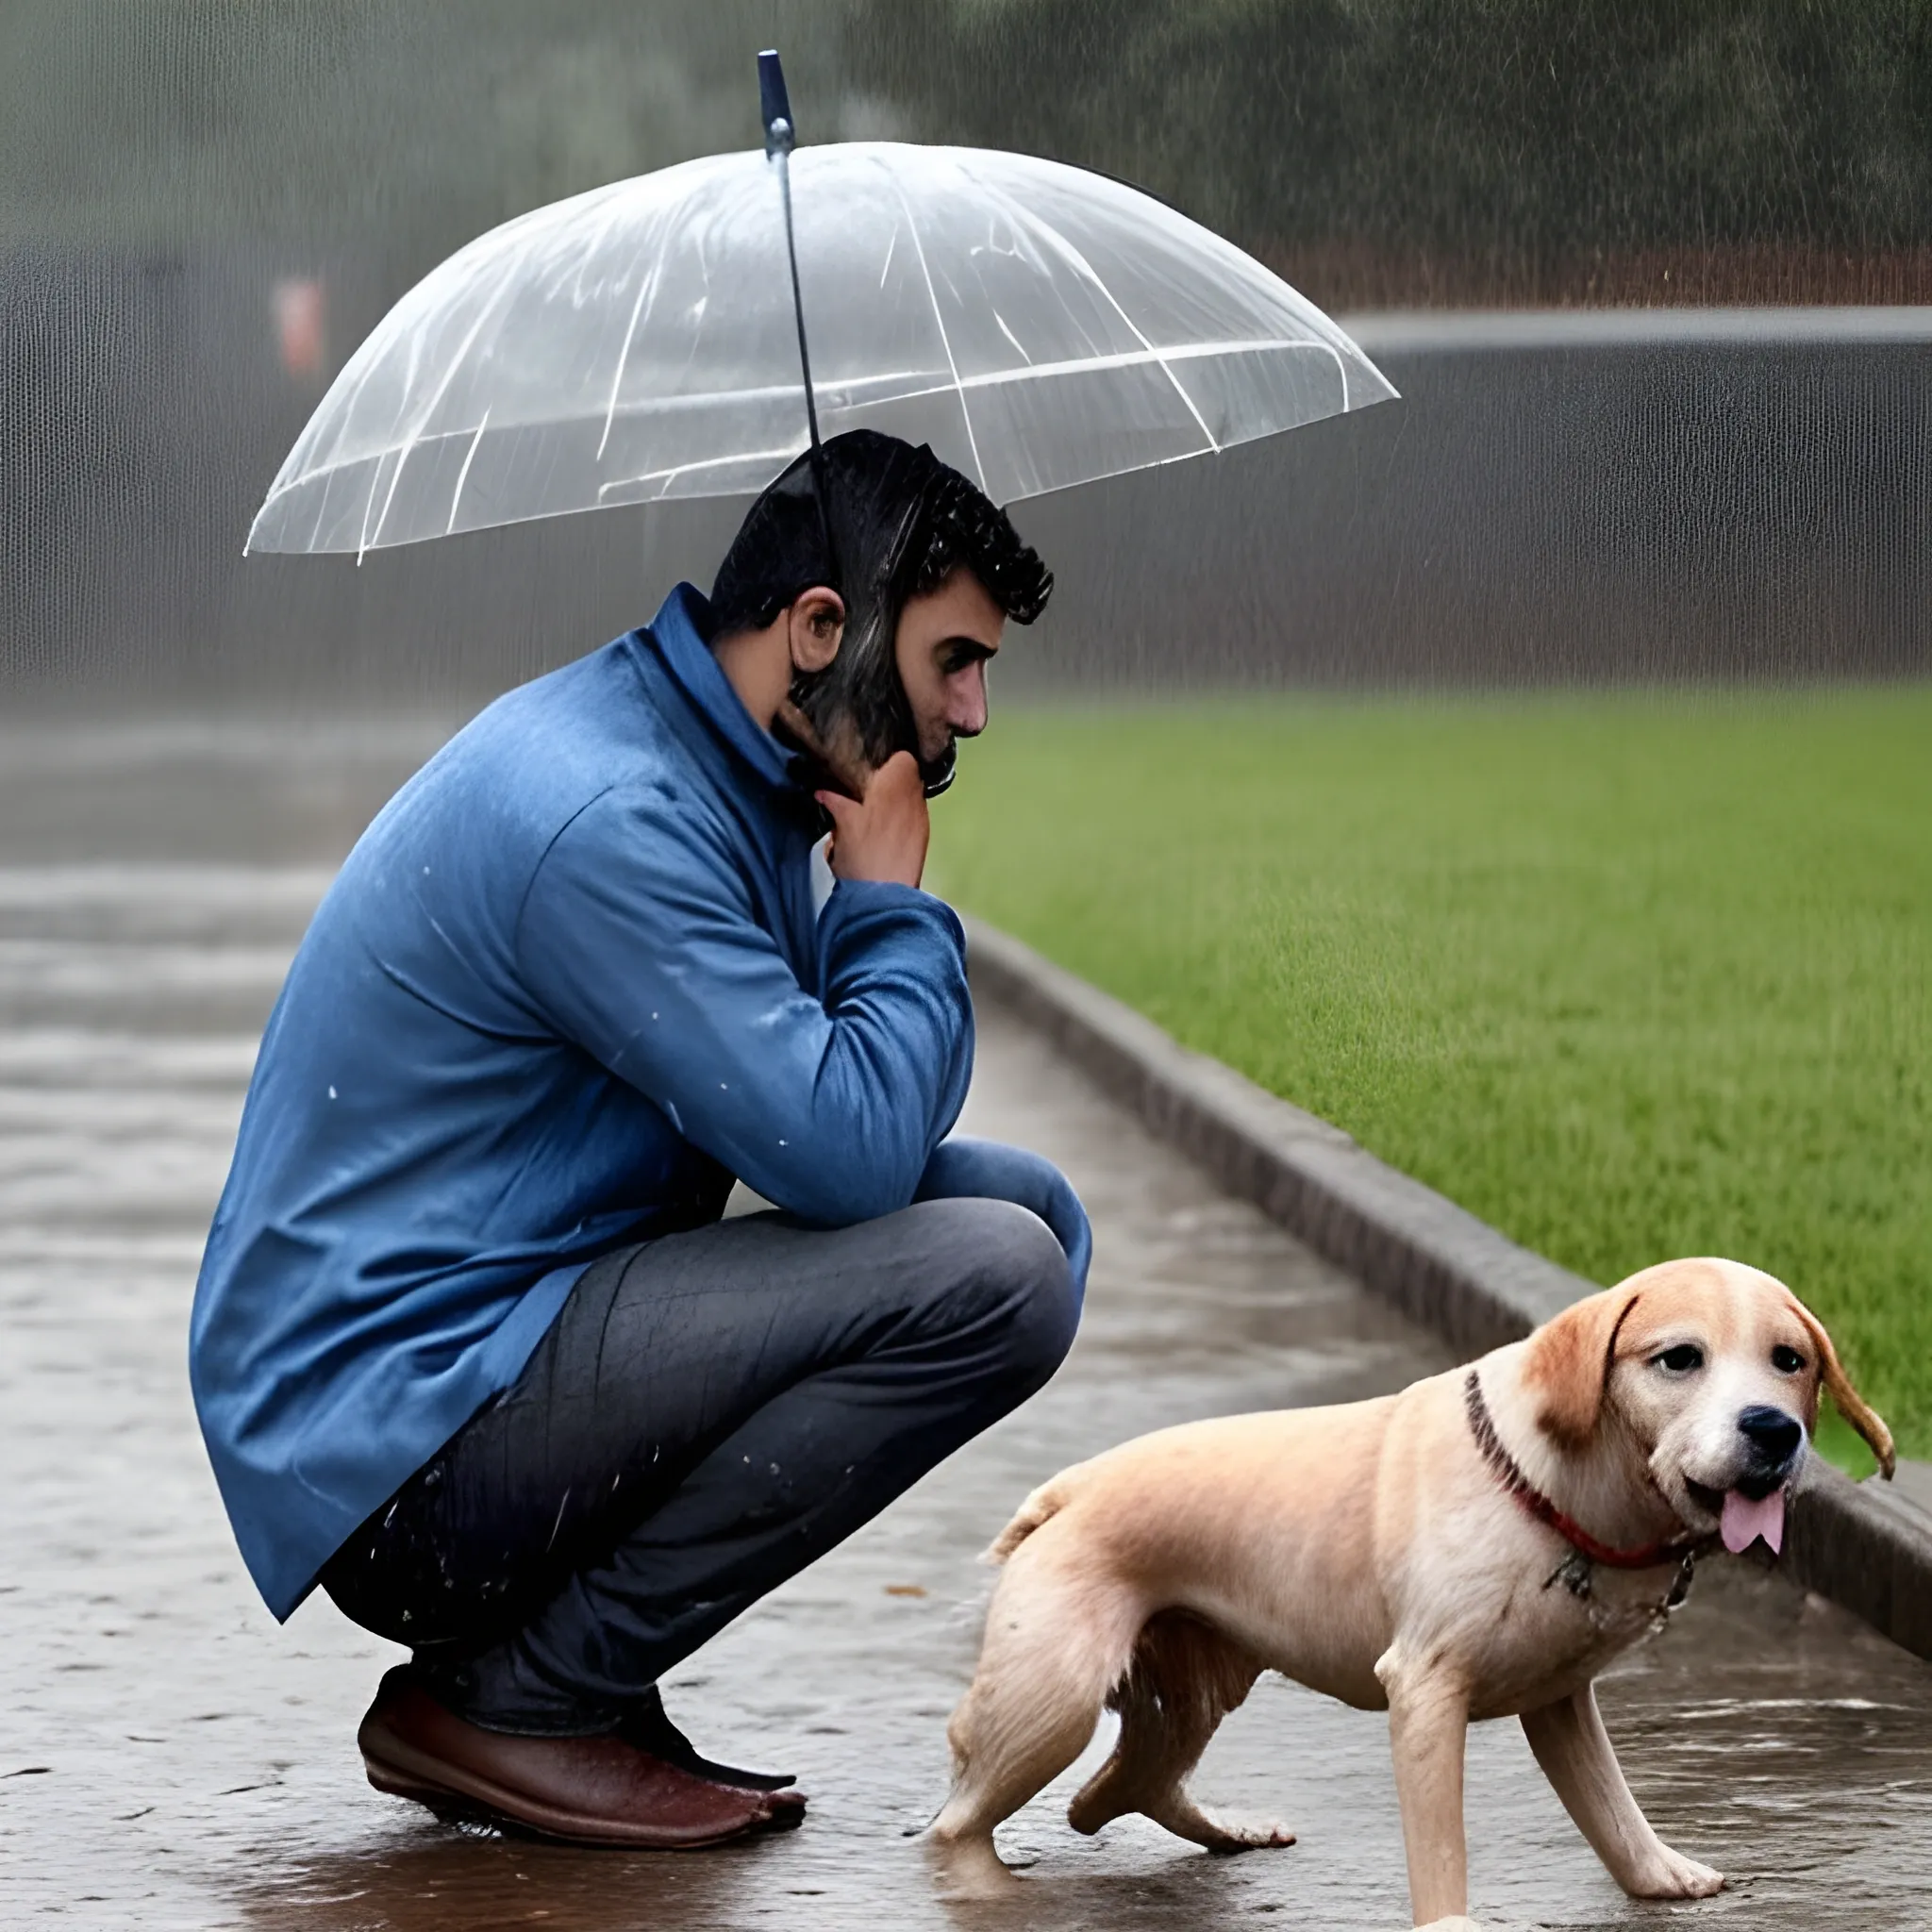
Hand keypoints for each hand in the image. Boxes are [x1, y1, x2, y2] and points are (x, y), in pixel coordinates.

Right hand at [818, 751, 929, 887]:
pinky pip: (911, 821)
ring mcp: (922, 820)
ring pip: (908, 800)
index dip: (886, 759)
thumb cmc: (863, 854)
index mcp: (898, 783)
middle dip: (886, 783)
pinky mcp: (922, 840)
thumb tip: (824, 793)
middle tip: (863, 794)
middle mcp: (916, 798)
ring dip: (891, 804)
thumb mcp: (841, 821)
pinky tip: (879, 837)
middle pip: (907, 778)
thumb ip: (834, 800)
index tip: (868, 769)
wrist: (883, 896)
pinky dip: (897, 824)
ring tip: (869, 817)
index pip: (903, 756)